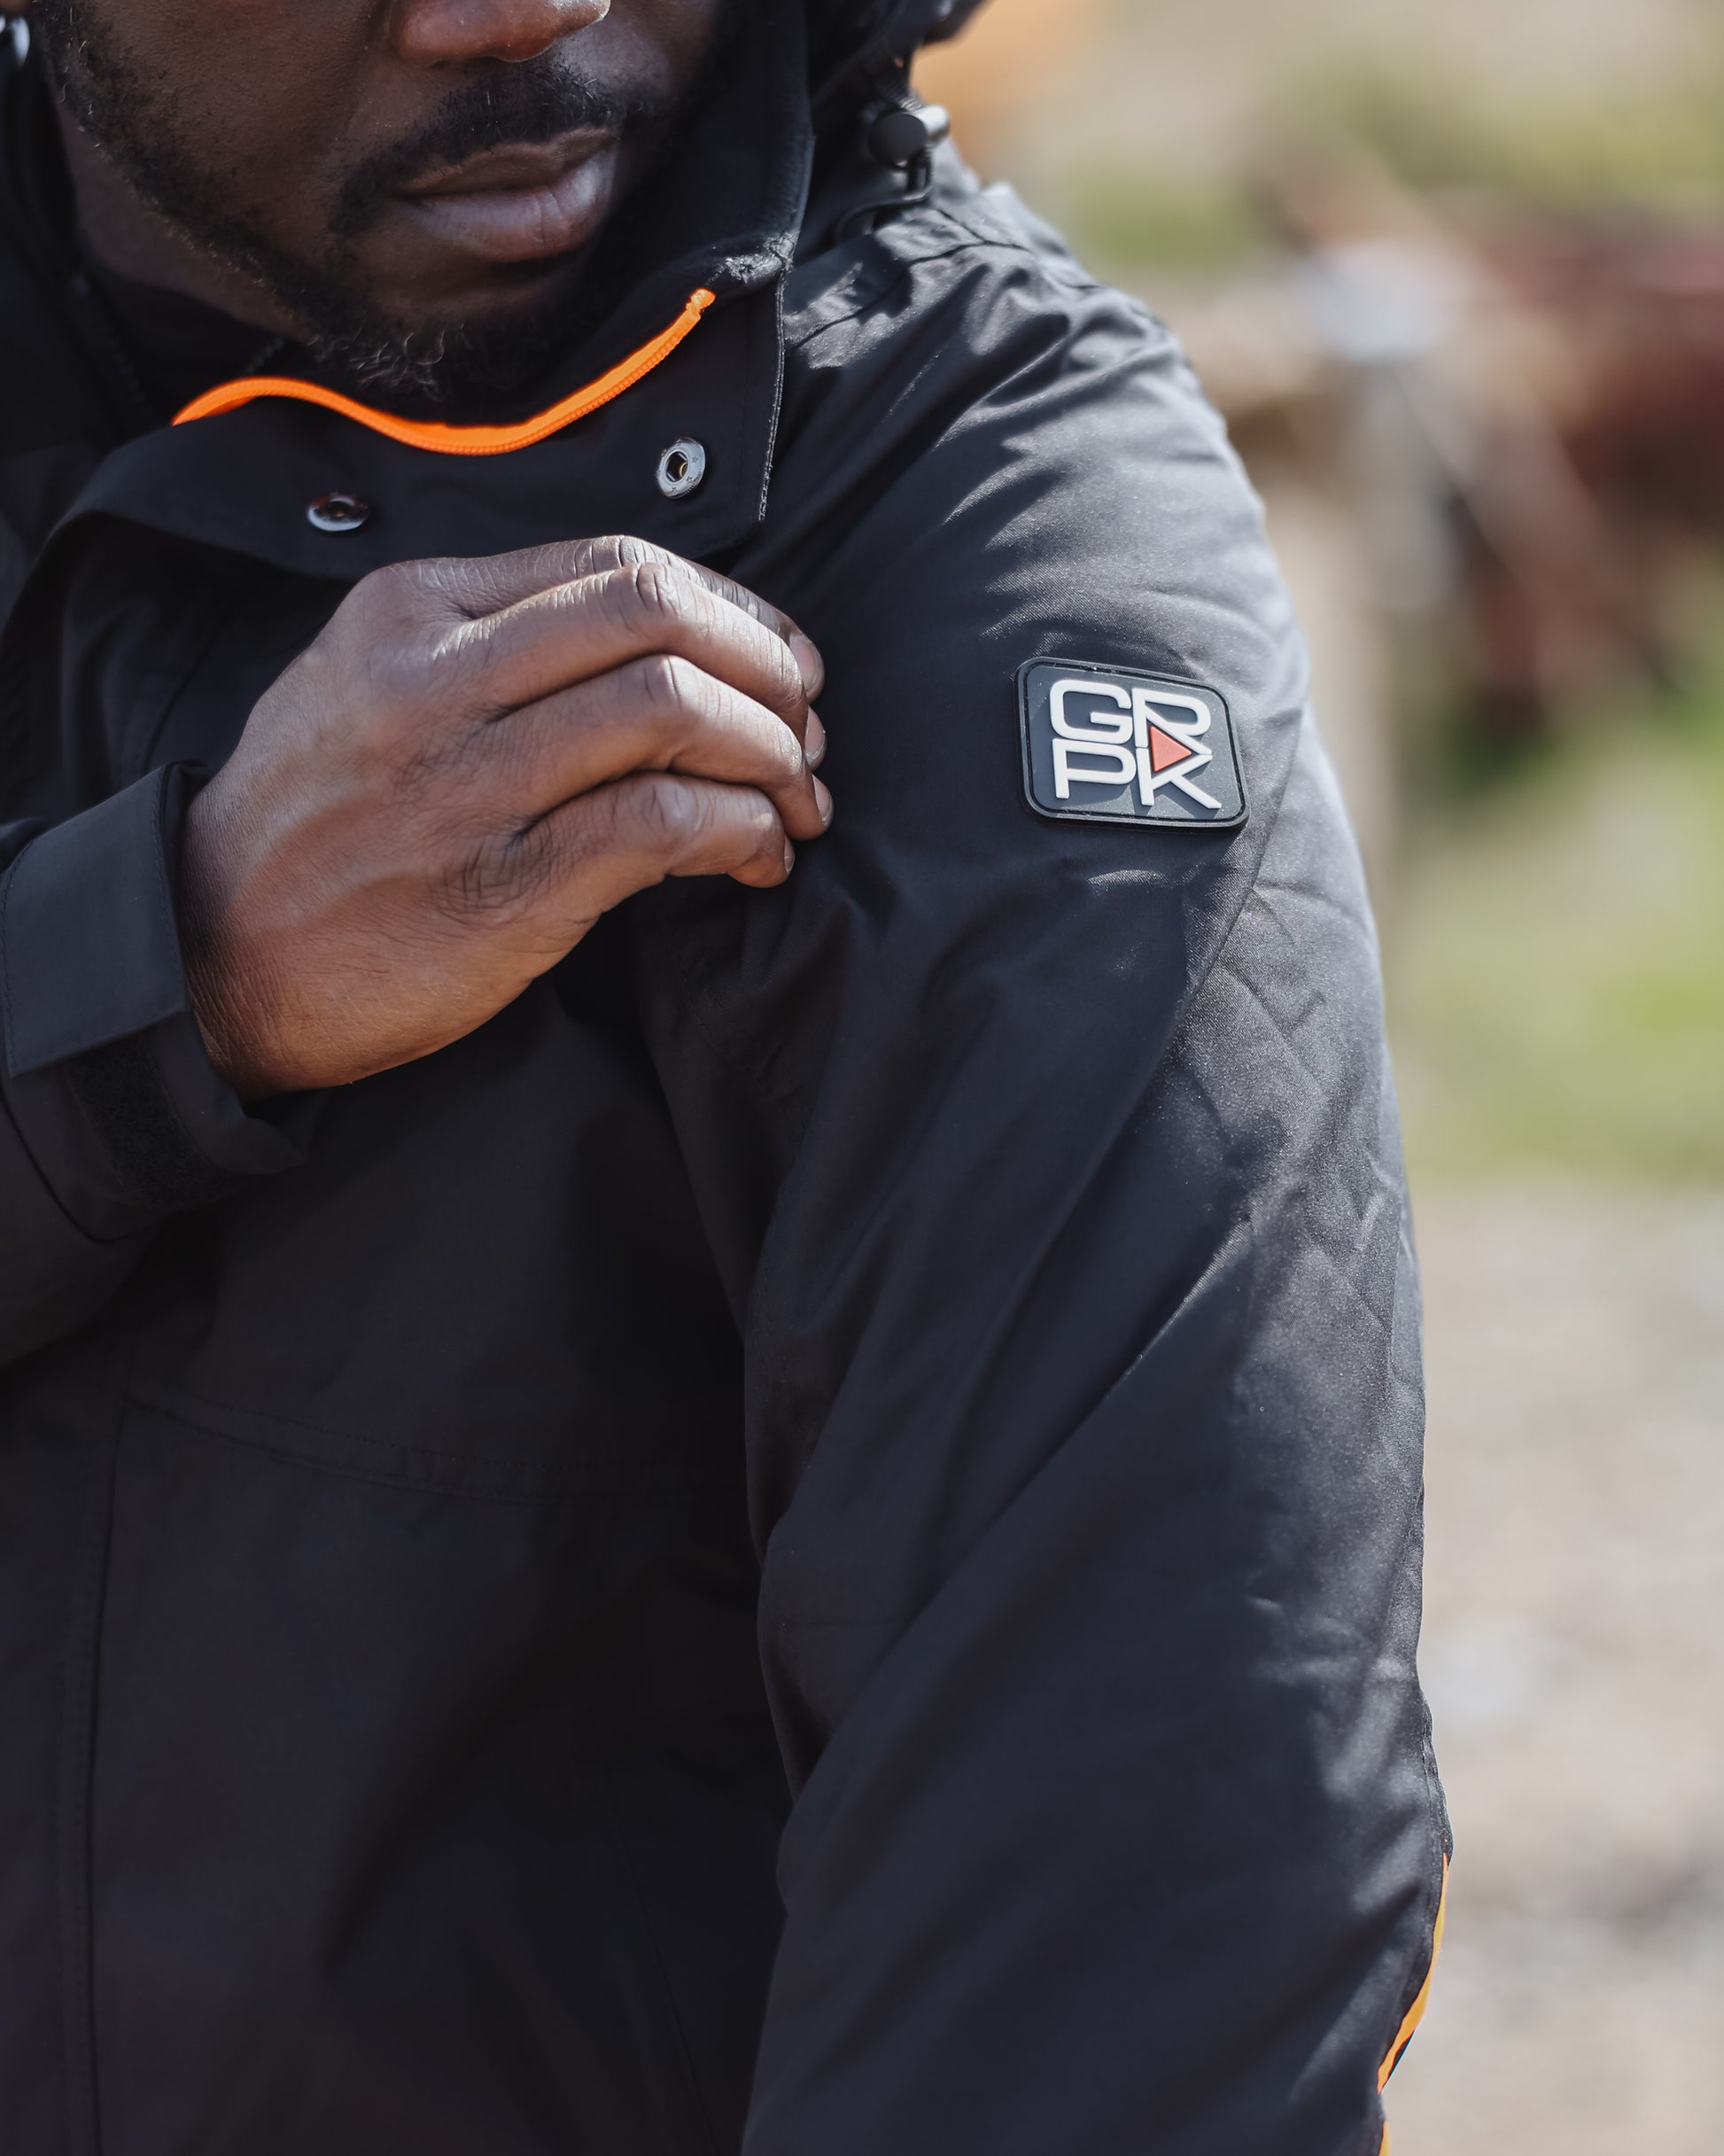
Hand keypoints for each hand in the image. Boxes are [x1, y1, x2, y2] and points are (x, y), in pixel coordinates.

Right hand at [180, 535, 828, 1098]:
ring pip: (674, 708)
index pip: (617, 564)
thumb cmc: (308, 824)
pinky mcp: (505, 888)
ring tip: (795, 804)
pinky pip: (663, 822)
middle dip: (767, 668)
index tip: (779, 659)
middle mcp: (440, 680)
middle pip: (659, 615)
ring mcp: (470, 783)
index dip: (731, 606)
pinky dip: (739, 832)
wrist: (209, 954)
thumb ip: (484, 641)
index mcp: (414, 612)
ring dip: (771, 755)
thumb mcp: (362, 683)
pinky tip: (755, 859)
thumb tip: (653, 638)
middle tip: (806, 729)